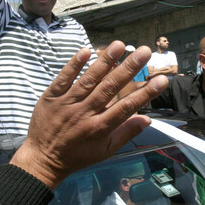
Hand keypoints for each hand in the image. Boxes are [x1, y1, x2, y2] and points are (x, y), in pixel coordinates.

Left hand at [11, 41, 167, 188]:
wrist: (42, 159)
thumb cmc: (78, 156)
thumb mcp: (105, 151)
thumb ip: (126, 134)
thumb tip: (147, 119)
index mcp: (100, 128)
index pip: (127, 107)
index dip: (146, 93)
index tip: (162, 79)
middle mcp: (85, 113)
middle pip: (110, 88)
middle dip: (128, 68)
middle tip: (144, 51)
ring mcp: (67, 104)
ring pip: (88, 80)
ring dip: (105, 61)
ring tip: (120, 44)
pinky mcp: (51, 97)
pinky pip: (63, 78)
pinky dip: (74, 65)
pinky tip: (86, 51)